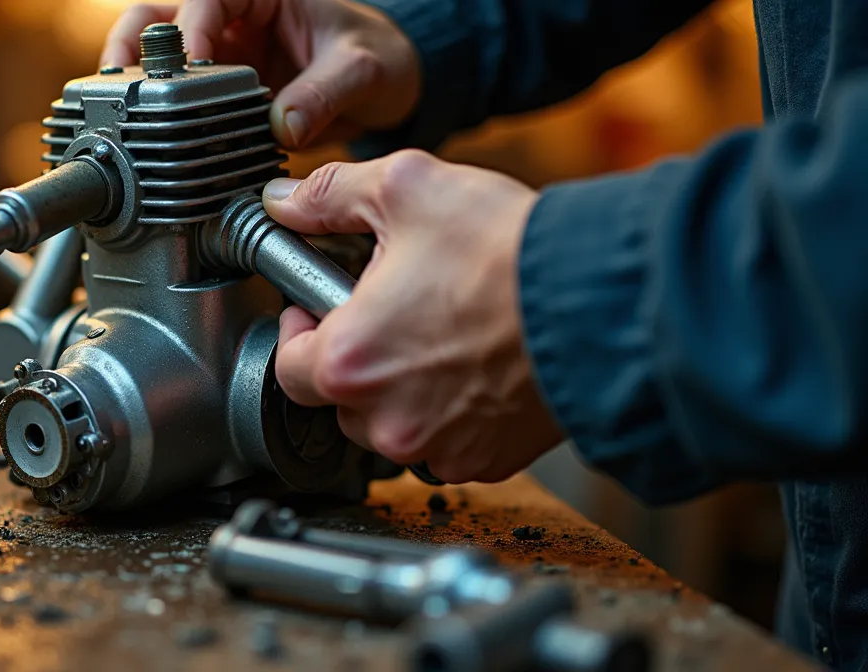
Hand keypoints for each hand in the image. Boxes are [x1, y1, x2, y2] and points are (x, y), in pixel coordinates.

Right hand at [101, 0, 419, 149]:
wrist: (389, 89)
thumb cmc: (380, 57)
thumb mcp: (361, 69)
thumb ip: (323, 94)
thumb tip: (283, 126)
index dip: (190, 28)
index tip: (189, 65)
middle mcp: (231, 19)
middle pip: (157, 20)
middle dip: (133, 50)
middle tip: (125, 88)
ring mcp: (219, 58)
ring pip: (153, 60)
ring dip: (133, 84)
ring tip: (123, 115)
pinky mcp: (216, 96)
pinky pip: (175, 102)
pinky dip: (156, 118)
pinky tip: (148, 141)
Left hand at [264, 150, 564, 482]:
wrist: (602, 300)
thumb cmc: (507, 251)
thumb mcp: (406, 189)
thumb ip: (329, 195)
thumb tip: (285, 204)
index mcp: (349, 362)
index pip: (286, 367)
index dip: (299, 331)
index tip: (319, 308)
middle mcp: (386, 420)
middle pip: (339, 401)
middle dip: (356, 358)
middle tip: (392, 313)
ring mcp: (438, 448)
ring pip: (392, 426)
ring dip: (402, 389)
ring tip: (441, 335)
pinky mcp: (486, 461)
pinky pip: (447, 443)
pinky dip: (453, 413)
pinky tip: (478, 367)